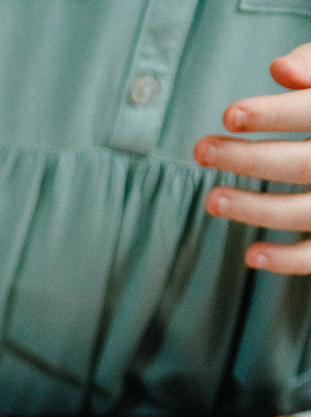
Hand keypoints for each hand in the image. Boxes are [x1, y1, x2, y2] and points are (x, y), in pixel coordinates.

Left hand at [198, 42, 310, 271]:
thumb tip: (280, 69)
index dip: (273, 114)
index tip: (229, 115)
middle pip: (301, 164)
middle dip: (248, 159)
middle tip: (201, 149)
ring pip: (304, 211)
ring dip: (255, 209)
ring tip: (212, 199)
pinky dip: (287, 260)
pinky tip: (251, 254)